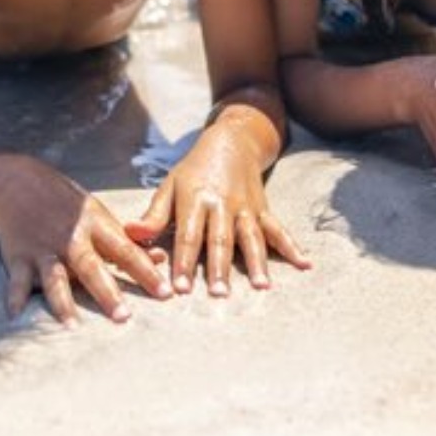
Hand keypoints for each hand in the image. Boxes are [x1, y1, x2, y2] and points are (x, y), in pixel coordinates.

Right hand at [0, 157, 172, 326]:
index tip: (164, 293)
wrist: (17, 182)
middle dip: (107, 292)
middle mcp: (70, 238)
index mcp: (94, 225)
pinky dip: (15, 296)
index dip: (145, 272)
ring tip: (72, 326)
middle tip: (124, 317)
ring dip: (63, 302)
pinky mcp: (19, 257)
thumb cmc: (66, 203)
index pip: (125, 250)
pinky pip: (17, 280)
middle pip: (91, 267)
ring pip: (54, 278)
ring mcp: (43, 248)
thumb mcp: (98, 213)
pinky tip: (16, 314)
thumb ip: (126, 240)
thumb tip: (160, 258)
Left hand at [124, 122, 310, 296]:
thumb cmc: (194, 170)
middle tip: (220, 294)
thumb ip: (154, 214)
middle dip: (220, 268)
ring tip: (262, 286)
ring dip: (257, 263)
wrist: (231, 142)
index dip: (184, 262)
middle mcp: (223, 204)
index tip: (181, 287)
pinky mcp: (262, 209)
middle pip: (221, 240)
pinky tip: (304, 263)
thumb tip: (131, 234)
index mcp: (196, 199)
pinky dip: (292, 246)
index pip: (189, 235)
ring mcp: (246, 207)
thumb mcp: (170, 185)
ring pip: (251, 237)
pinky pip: (278, 229)